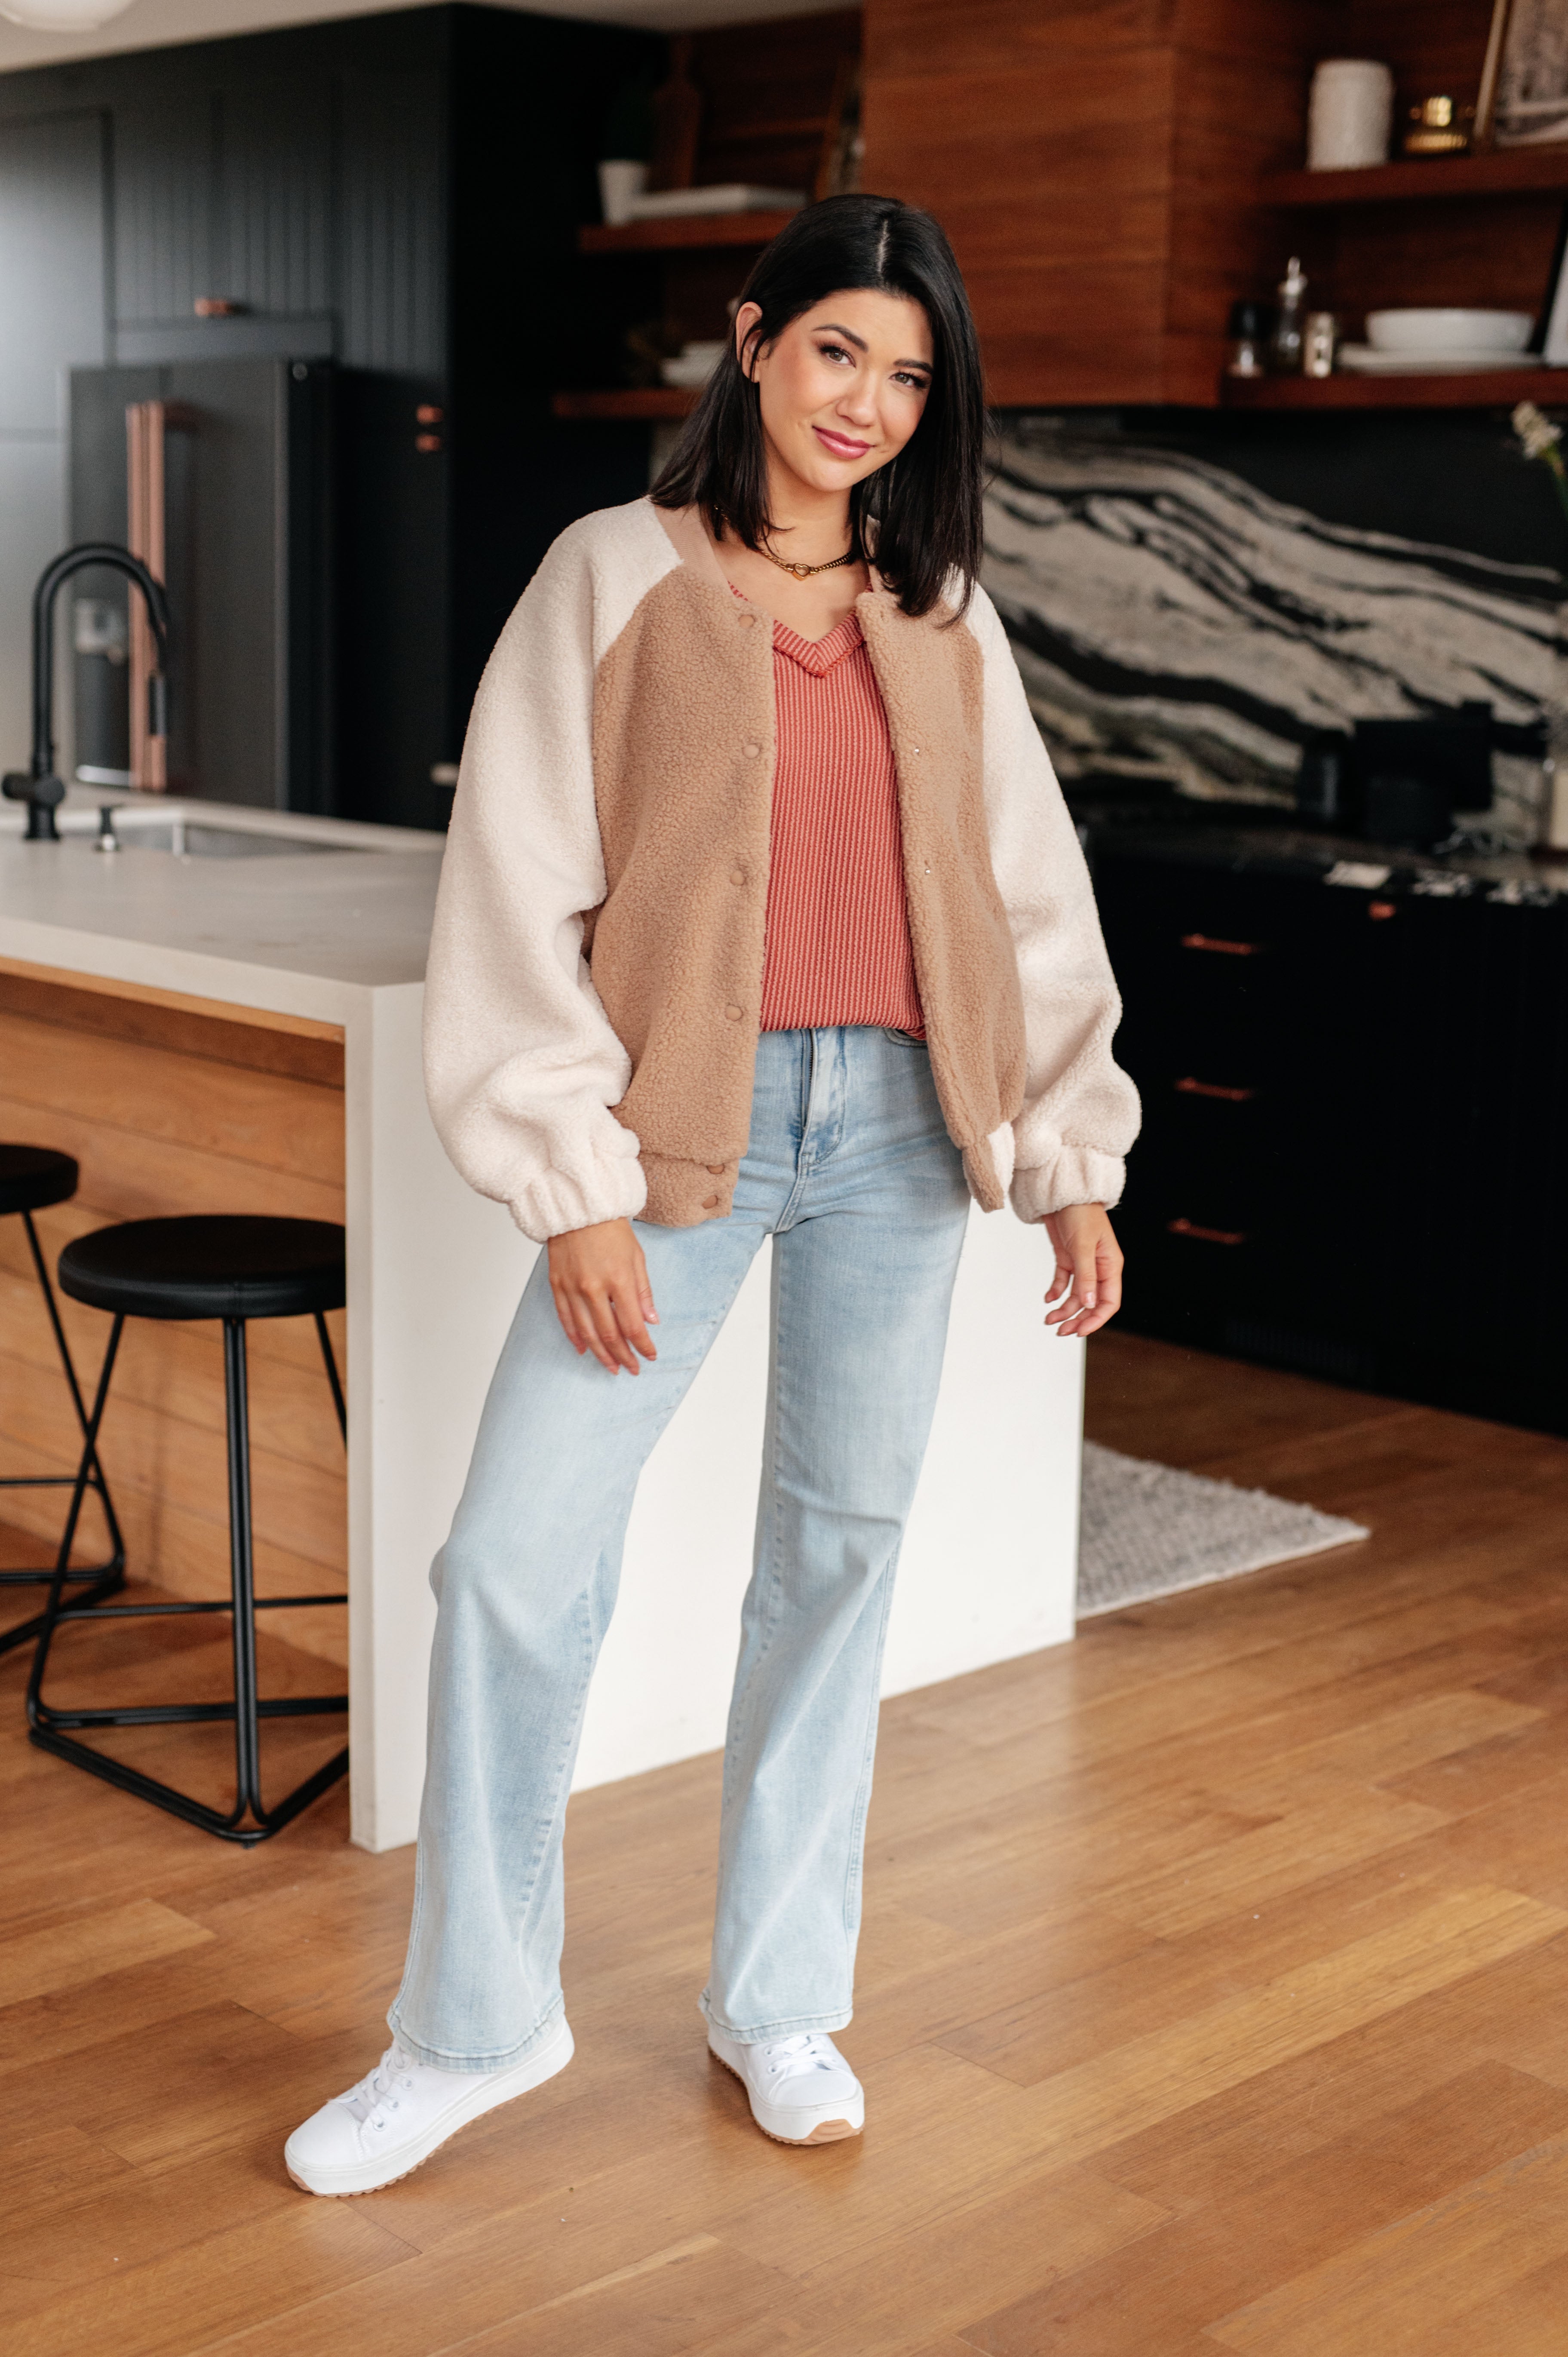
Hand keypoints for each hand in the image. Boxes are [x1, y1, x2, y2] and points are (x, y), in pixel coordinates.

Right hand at [547, 1218, 658, 1373]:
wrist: (579, 1209)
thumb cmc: (611, 1230)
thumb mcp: (637, 1258)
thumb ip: (643, 1292)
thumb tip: (651, 1321)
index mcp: (619, 1279)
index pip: (633, 1325)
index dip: (642, 1345)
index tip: (650, 1355)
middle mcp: (594, 1288)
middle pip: (610, 1334)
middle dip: (623, 1356)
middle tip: (631, 1368)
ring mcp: (572, 1288)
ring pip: (587, 1333)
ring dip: (601, 1354)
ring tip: (611, 1367)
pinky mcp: (556, 1285)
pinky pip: (566, 1319)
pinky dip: (575, 1338)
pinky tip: (584, 1350)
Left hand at [1043, 1203, 1122, 1339]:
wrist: (1062, 1192)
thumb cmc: (1081, 1212)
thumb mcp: (1083, 1245)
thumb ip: (1086, 1276)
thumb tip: (1089, 1305)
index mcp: (1111, 1266)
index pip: (1109, 1301)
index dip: (1096, 1319)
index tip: (1080, 1331)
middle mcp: (1099, 1268)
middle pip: (1091, 1303)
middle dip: (1077, 1318)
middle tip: (1060, 1331)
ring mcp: (1083, 1264)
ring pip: (1076, 1295)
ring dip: (1064, 1309)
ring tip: (1049, 1319)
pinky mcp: (1068, 1258)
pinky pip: (1064, 1281)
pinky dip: (1056, 1292)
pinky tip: (1047, 1299)